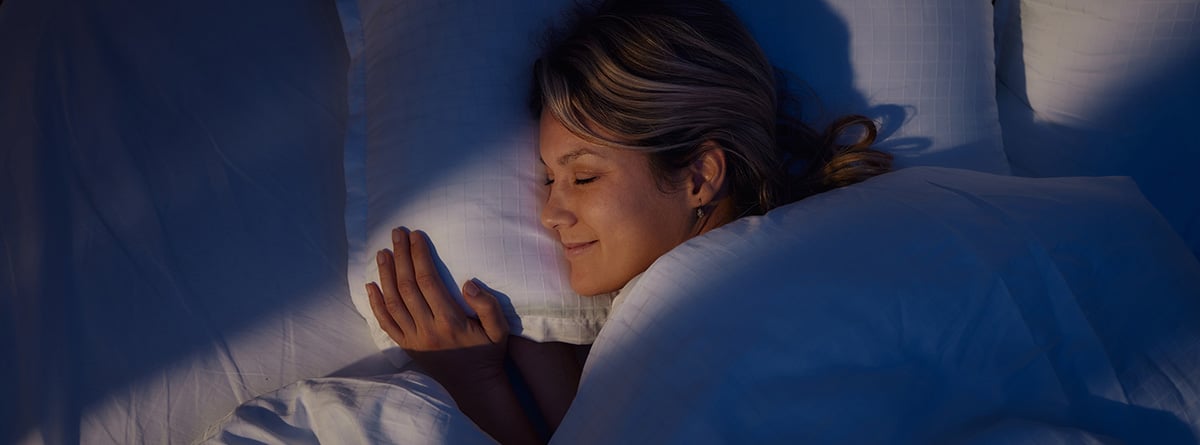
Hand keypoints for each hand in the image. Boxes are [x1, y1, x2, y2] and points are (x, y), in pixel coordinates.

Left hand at [366, 227, 509, 388]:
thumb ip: (487, 305)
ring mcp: (413, 340)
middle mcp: (427, 329)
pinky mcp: (407, 347)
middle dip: (401, 256)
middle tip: (396, 233)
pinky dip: (376, 304)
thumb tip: (467, 282)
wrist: (475, 387)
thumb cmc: (489, 354)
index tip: (416, 236)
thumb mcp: (499, 330)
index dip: (419, 256)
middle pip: (407, 286)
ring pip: (393, 302)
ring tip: (382, 252)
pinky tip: (371, 285)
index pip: (428, 281)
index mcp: (449, 321)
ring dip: (385, 274)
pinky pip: (386, 324)